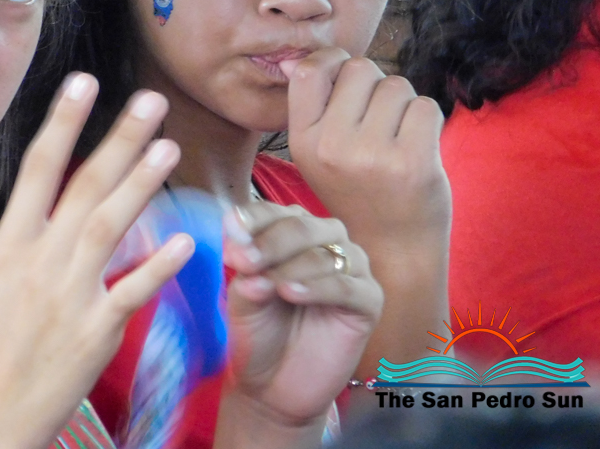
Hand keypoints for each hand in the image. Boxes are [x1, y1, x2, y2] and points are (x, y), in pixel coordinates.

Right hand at [0, 73, 195, 448]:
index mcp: (9, 245)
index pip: (39, 170)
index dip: (62, 123)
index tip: (85, 81)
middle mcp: (41, 262)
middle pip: (83, 189)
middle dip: (118, 141)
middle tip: (151, 101)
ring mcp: (70, 297)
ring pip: (109, 230)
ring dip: (140, 187)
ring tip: (168, 149)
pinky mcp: (97, 332)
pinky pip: (131, 294)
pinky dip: (155, 267)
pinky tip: (185, 239)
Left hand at [217, 201, 381, 435]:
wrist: (273, 387)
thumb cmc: (258, 333)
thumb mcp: (242, 297)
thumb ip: (243, 268)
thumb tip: (238, 239)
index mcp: (291, 232)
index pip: (273, 212)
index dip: (251, 220)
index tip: (230, 233)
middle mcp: (325, 242)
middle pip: (302, 225)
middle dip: (270, 242)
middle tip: (243, 261)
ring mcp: (351, 269)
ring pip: (324, 254)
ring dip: (290, 267)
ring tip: (264, 287)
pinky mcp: (369, 301)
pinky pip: (347, 286)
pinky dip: (317, 287)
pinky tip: (291, 293)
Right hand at [280, 48, 450, 246]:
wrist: (392, 251)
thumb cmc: (357, 193)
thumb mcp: (316, 155)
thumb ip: (312, 108)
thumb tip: (298, 58)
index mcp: (303, 141)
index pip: (312, 71)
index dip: (333, 61)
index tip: (346, 80)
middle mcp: (331, 147)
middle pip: (360, 69)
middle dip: (375, 85)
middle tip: (378, 119)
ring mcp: (371, 155)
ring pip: (396, 85)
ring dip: (403, 104)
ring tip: (397, 137)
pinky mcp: (412, 162)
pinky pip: (424, 106)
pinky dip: (427, 120)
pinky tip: (418, 147)